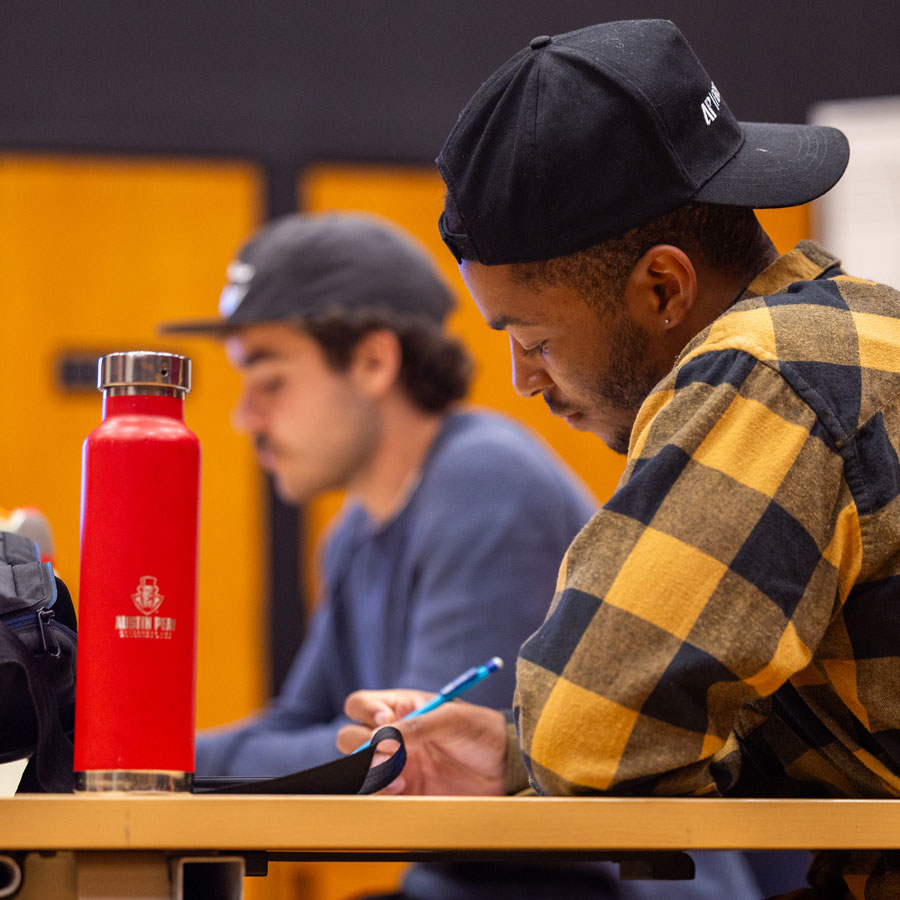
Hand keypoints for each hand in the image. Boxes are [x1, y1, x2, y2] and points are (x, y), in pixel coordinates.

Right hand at [338, 689, 507, 795]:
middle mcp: (391, 735)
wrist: (505, 767)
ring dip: (369, 773)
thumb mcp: (451, 719)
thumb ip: (417, 725)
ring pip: (357, 768)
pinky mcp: (402, 790)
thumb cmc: (480, 731)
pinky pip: (374, 793)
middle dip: (364, 747)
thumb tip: (381, 738)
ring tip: (400, 777)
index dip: (365, 712)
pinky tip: (402, 788)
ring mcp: (394, 763)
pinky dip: (379, 792)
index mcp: (401, 708)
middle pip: (350, 737)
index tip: (385, 721)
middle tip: (391, 755)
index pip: (360, 705)